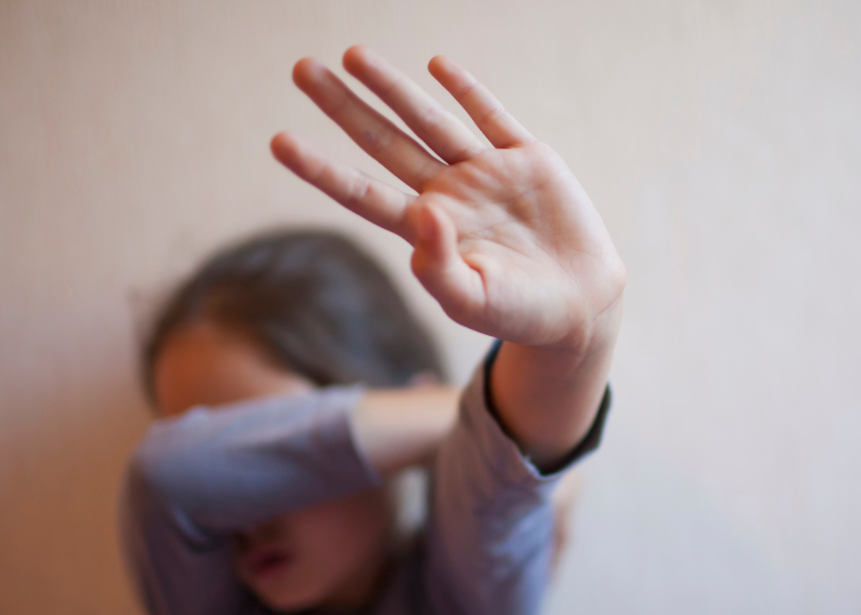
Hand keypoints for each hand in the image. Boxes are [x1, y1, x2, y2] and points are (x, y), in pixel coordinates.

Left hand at [271, 46, 625, 357]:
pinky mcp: (527, 159)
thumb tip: (423, 213)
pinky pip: (492, 117)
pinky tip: (436, 66)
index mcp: (426, 231)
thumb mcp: (473, 302)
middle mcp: (447, 194)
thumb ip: (440, 267)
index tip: (280, 142)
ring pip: (429, 121)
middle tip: (302, 69)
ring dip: (392, 88)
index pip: (363, 193)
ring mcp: (485, 172)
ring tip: (353, 55)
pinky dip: (467, 90)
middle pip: (384, 143)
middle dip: (344, 107)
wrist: (580, 305)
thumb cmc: (520, 314)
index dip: (322, 169)